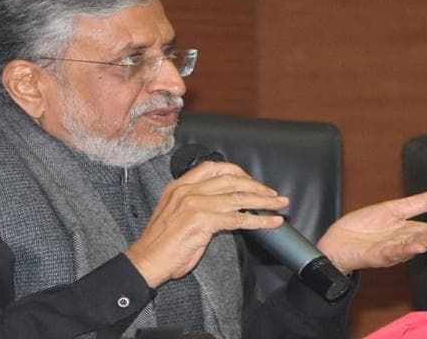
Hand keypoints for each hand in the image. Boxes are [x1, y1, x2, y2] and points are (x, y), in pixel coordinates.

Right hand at [125, 161, 288, 287]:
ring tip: (280, 204)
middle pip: (230, 180)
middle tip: (273, 193)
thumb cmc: (160, 243)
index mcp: (178, 186)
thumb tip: (222, 205)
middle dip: (256, 185)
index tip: (251, 180)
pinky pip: (238, 218)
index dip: (237, 171)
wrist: (146, 260)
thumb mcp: (174, 213)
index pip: (212, 167)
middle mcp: (187, 190)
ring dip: (264, 200)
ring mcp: (195, 203)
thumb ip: (195, 203)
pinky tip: (271, 221)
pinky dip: (259, 220)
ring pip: (238, 197)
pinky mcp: (203, 221)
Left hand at [317, 189, 426, 273]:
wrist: (336, 241)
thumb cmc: (364, 228)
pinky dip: (405, 250)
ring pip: (416, 245)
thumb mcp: (395, 209)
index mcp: (411, 231)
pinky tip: (417, 246)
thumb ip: (421, 203)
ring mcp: (392, 251)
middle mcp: (406, 243)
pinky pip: (393, 253)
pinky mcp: (377, 256)